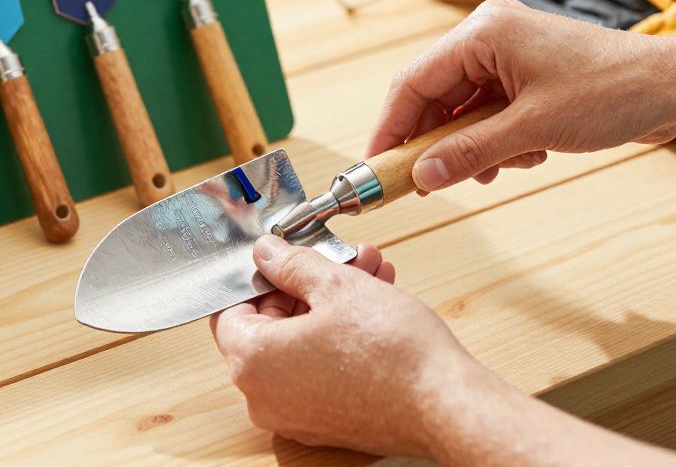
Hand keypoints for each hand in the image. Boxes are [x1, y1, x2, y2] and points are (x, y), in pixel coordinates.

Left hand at [210, 236, 473, 456]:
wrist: (446, 405)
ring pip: (301, 343)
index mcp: (252, 362)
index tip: (281, 258)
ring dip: (332, 303)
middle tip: (336, 258)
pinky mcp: (327, 422)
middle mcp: (264, 397)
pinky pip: (319, 369)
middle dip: (307, 284)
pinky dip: (339, 336)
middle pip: (270, 325)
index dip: (256, 277)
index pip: (229, 311)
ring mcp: (295, 415)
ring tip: (369, 271)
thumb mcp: (336, 286)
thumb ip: (292, 264)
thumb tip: (268, 254)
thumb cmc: (393, 352)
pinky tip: (374, 301)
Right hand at [366, 0, 675, 192]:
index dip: (391, 128)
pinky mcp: (527, 77)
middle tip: (428, 184)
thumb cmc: (613, 91)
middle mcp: (489, 38)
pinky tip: (528, 154)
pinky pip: (490, 113)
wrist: (675, 88)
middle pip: (435, 97)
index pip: (413, 82)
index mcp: (482, 34)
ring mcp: (509, 57)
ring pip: (463, 111)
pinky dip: (498, 141)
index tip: (377, 167)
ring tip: (503, 166)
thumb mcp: (532, 129)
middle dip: (437, 144)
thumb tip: (423, 178)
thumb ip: (470, 153)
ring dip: (474, 147)